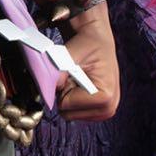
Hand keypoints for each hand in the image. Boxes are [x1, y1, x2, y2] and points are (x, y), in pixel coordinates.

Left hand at [55, 1, 119, 120]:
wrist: (97, 41)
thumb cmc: (86, 45)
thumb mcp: (70, 55)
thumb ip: (57, 73)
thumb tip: (46, 89)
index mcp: (105, 96)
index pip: (65, 105)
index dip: (63, 87)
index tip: (73, 72)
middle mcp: (109, 108)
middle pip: (67, 113)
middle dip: (64, 93)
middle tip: (74, 76)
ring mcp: (105, 111)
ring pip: (69, 114)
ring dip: (68, 96)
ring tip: (78, 79)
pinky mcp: (100, 111)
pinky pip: (74, 112)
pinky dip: (72, 99)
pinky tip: (80, 85)